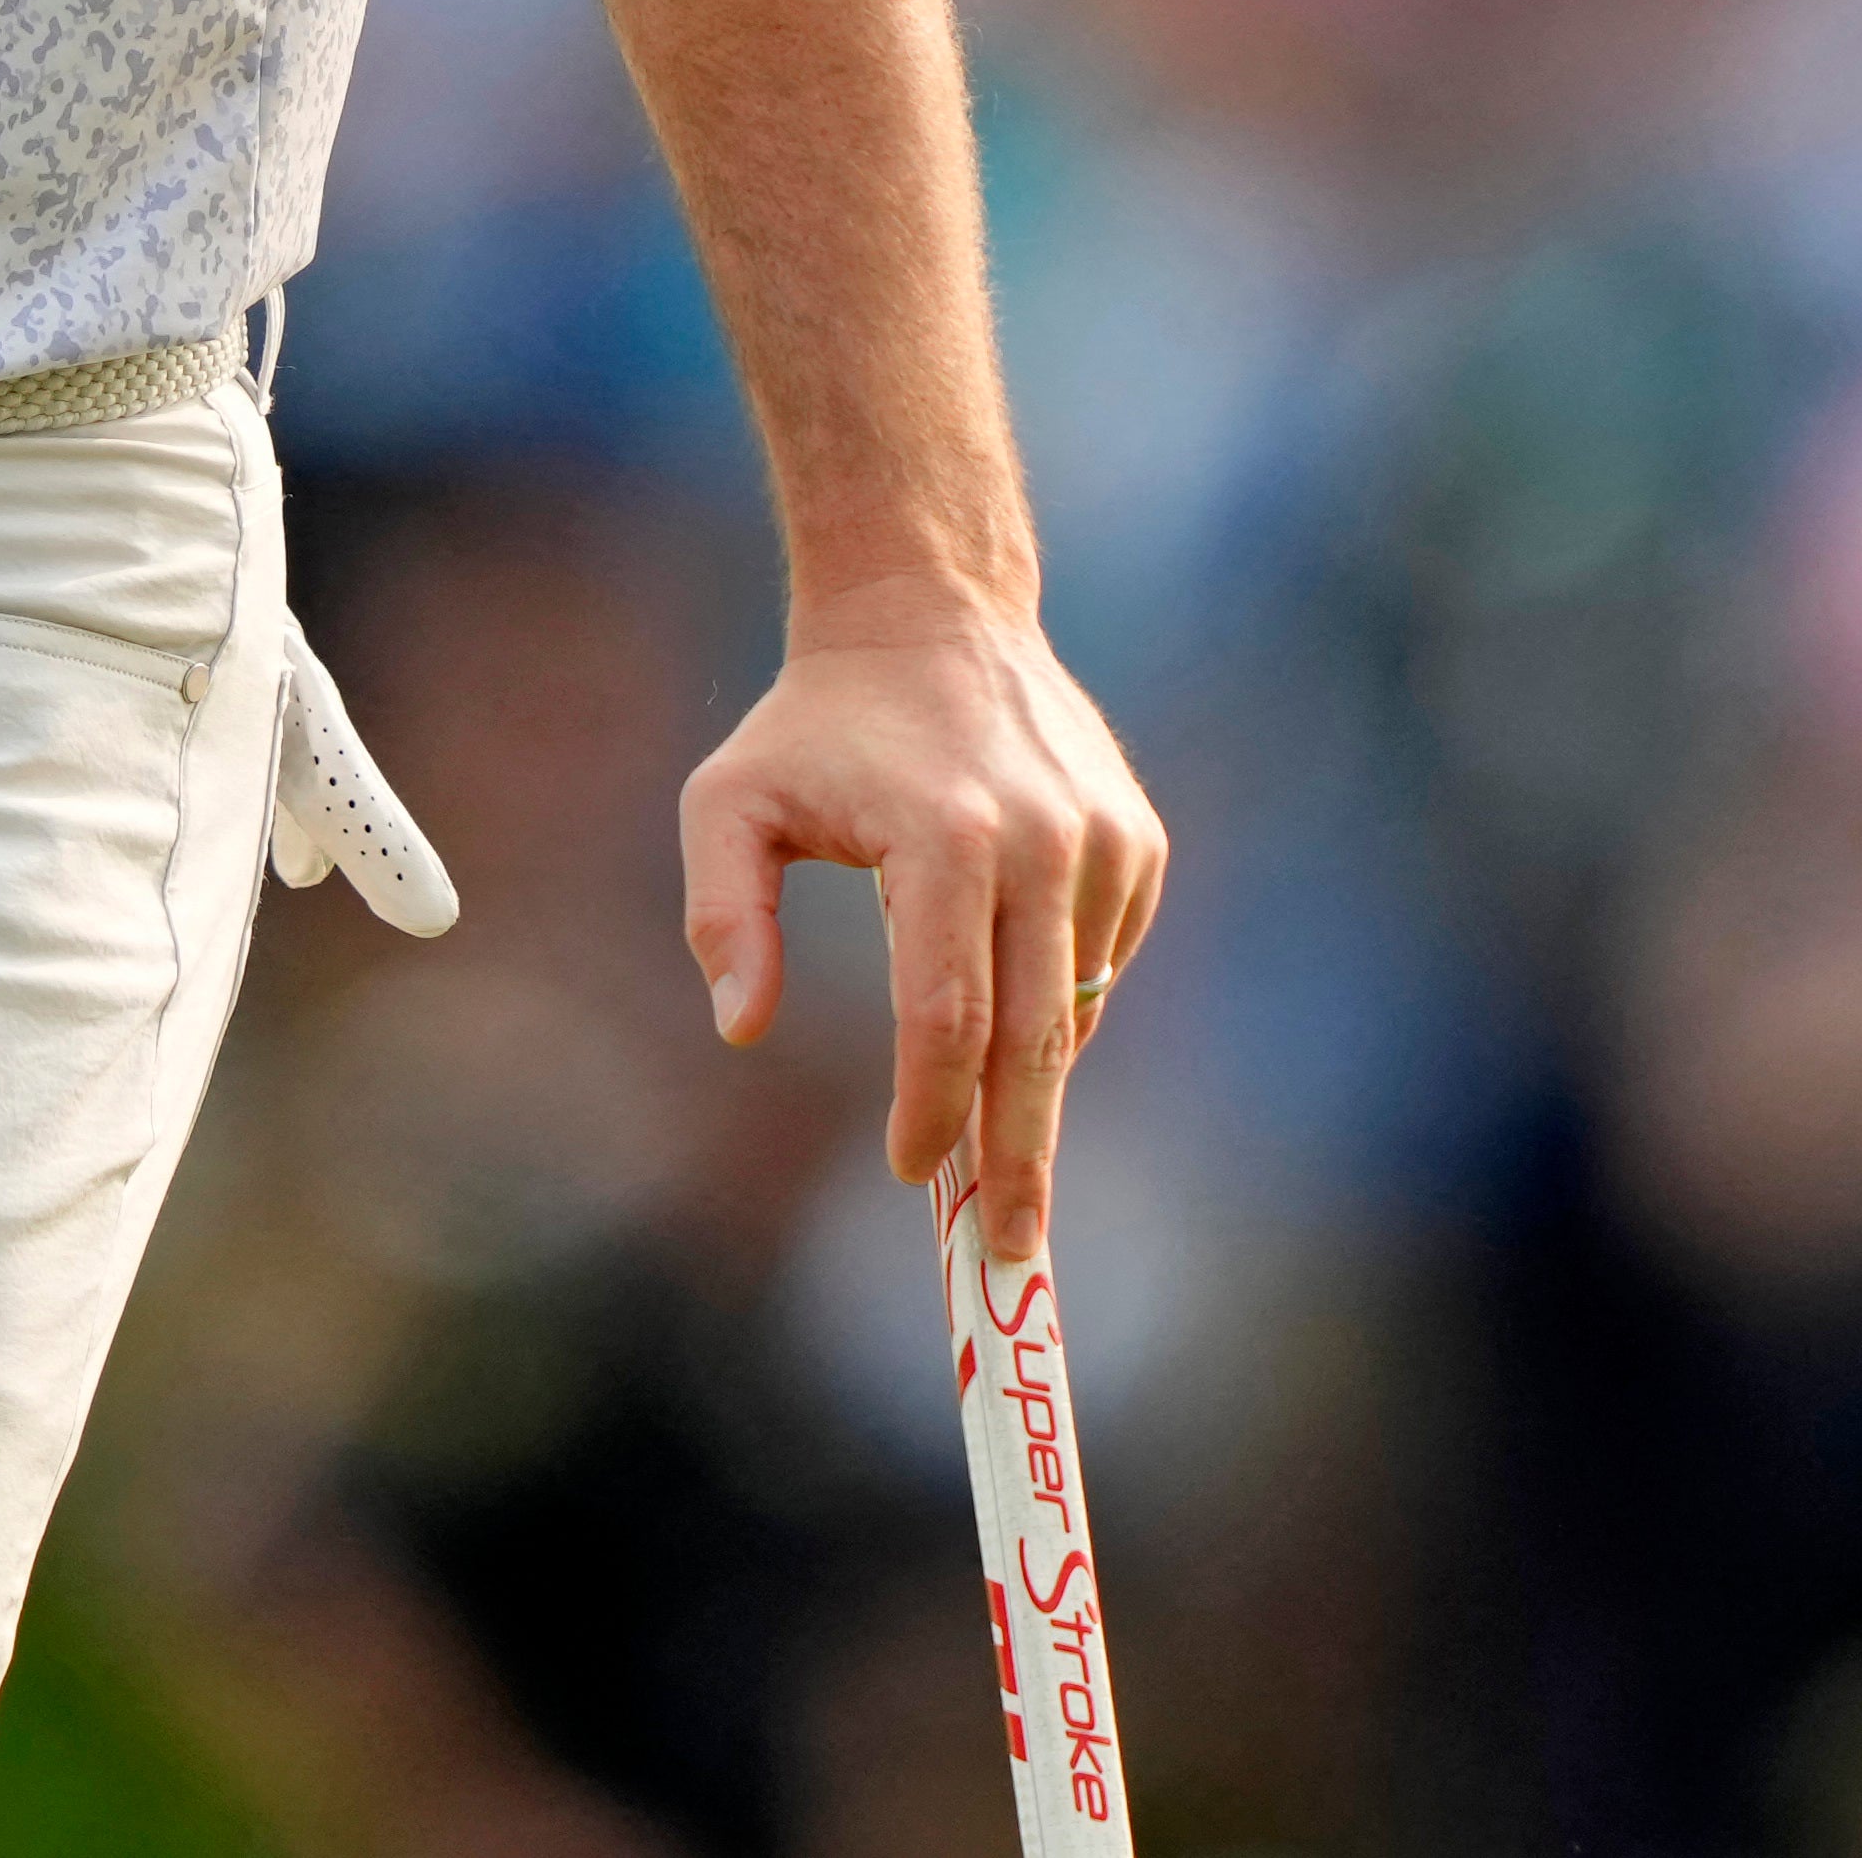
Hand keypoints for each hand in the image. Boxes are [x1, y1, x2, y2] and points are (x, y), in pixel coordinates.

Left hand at [675, 589, 1168, 1266]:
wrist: (932, 611)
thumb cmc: (816, 723)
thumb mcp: (729, 801)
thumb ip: (724, 915)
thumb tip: (742, 1026)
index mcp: (947, 837)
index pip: (948, 1016)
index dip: (931, 1112)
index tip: (908, 1174)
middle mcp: (1043, 841)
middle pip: (1035, 1040)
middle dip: (1019, 1157)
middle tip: (1008, 1250)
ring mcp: (1104, 840)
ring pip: (1073, 1008)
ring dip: (1033, 1085)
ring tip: (995, 1147)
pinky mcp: (1137, 842)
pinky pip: (1101, 962)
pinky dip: (1060, 1008)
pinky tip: (1011, 1005)